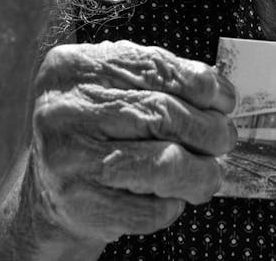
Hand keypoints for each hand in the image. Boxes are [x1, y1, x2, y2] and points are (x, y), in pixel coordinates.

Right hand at [28, 40, 236, 244]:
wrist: (48, 183)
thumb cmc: (98, 121)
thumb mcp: (117, 81)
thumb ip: (161, 76)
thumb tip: (220, 93)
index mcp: (77, 67)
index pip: (156, 68)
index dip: (202, 84)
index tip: (227, 100)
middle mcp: (66, 109)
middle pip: (162, 115)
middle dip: (208, 130)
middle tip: (225, 138)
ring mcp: (67, 159)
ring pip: (162, 164)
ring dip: (201, 171)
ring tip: (212, 172)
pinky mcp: (77, 206)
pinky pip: (147, 210)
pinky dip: (172, 205)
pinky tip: (172, 197)